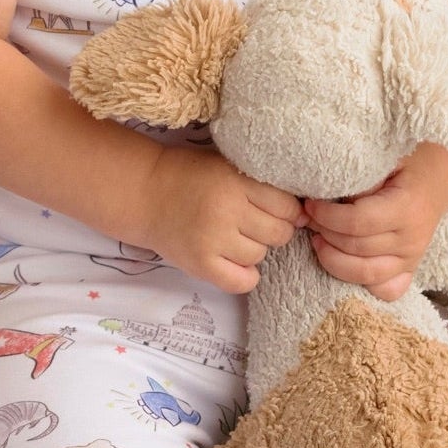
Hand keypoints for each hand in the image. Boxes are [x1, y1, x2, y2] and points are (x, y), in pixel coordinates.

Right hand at [140, 145, 304, 294]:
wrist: (143, 192)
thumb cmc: (189, 175)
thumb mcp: (226, 165)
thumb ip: (260, 182)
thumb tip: (303, 214)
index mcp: (235, 181)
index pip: (287, 206)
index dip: (287, 210)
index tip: (275, 209)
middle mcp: (227, 211)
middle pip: (279, 233)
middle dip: (272, 229)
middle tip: (254, 223)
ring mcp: (213, 240)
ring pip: (260, 255)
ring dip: (254, 249)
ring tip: (234, 236)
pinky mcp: (201, 265)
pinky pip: (243, 281)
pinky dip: (245, 275)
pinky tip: (234, 261)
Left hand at [304, 143, 447, 300]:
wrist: (440, 173)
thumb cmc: (408, 161)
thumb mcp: (385, 156)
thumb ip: (360, 176)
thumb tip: (326, 191)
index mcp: (406, 208)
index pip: (357, 223)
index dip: (327, 216)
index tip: (310, 205)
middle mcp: (412, 238)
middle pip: (356, 248)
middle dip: (325, 233)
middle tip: (309, 218)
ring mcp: (412, 257)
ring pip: (367, 274)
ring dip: (334, 260)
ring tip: (319, 240)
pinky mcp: (410, 267)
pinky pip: (388, 290)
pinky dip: (363, 283)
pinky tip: (344, 262)